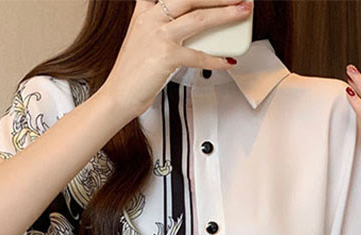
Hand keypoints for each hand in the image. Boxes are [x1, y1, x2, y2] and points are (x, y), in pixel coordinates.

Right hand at [101, 0, 252, 119]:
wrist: (118, 96)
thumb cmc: (131, 73)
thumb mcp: (141, 39)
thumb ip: (159, 26)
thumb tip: (190, 27)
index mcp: (144, 12)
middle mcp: (151, 19)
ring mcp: (159, 37)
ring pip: (198, 18)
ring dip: (225, 14)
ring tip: (242, 12)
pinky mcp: (166, 57)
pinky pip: (198, 56)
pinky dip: (216, 59)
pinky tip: (227, 61)